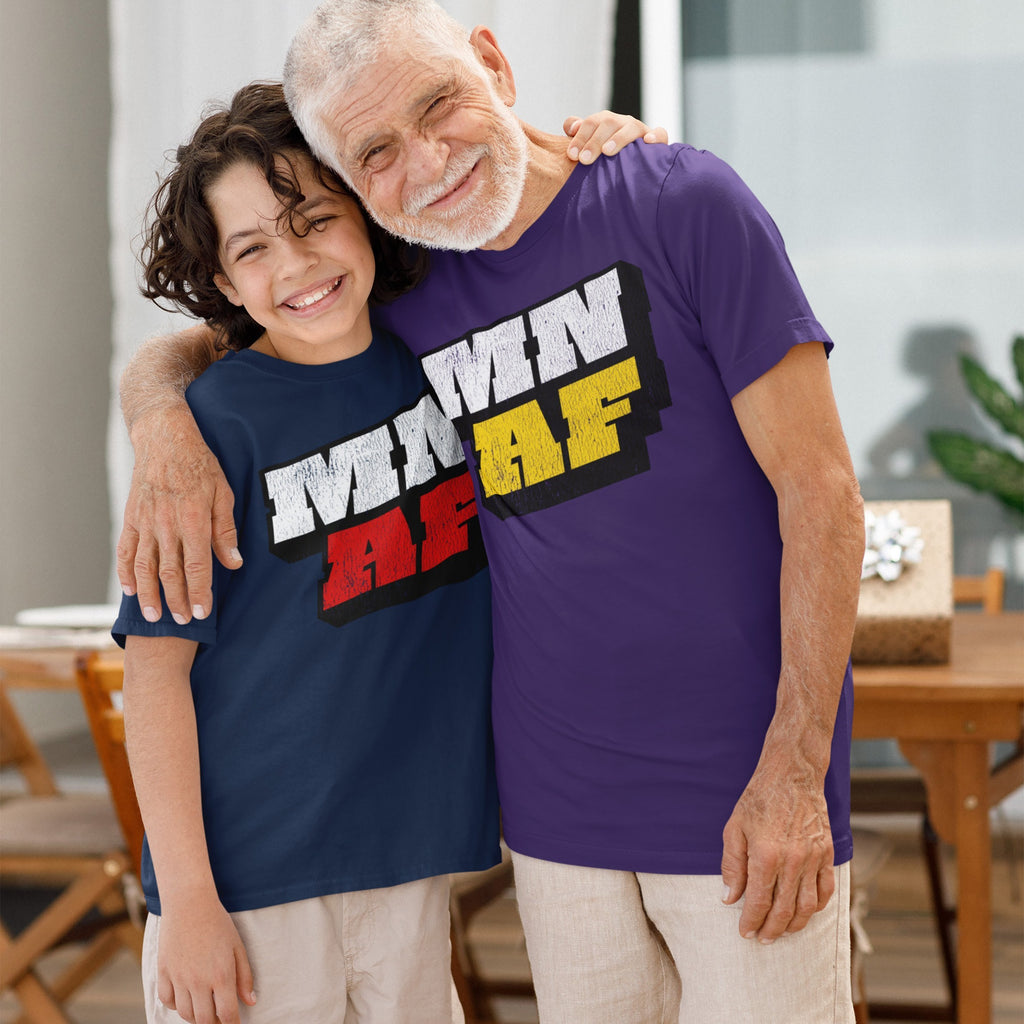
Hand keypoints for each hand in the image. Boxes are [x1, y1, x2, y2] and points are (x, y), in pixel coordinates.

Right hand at [117, 404, 240, 623]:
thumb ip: (225, 531)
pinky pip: (125, 550)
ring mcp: (146, 522)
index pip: (197, 566)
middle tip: (182, 622)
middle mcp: (167, 525)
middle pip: (169, 572)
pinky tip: (130, 590)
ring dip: (148, 594)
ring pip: (144, 566)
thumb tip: (234, 563)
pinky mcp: (132, 518)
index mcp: (193, 520)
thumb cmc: (200, 465)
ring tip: (152, 616)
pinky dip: (125, 572)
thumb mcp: (223, 494)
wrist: (165, 439)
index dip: (200, 592)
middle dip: (176, 600)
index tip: (203, 612)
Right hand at [156, 901, 255, 1023]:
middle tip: (219, 1018)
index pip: (227, 1015)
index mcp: (221, 975)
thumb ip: (245, 977)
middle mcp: (199, 981)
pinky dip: (176, 1005)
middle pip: (204, 1020)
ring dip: (196, 1016)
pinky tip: (186, 997)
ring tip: (205, 1009)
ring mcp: (179, 978)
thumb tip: (250, 1002)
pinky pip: (167, 1000)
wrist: (190, 904)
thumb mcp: (238, 947)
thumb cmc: (218, 923)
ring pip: (185, 1013)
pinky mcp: (164, 972)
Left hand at [563, 111, 668, 163]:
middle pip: (608, 123)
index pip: (591, 123)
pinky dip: (656, 136)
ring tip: (607, 152)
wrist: (636, 163)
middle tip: (584, 160)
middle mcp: (622, 123)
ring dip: (619, 138)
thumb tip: (570, 127)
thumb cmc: (607, 154)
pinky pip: (660, 134)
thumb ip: (579, 133)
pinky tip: (648, 142)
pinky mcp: (657, 140)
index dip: (580, 137)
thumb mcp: (591, 143)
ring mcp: (640, 130)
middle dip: (594, 141)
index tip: (571, 156)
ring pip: (631, 127)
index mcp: (605, 122)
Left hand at [721, 757, 834, 942]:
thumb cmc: (759, 799)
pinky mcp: (827, 853)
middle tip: (762, 939)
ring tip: (782, 932)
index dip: (750, 922)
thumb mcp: (734, 828)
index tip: (745, 932)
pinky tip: (805, 913)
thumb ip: (732, 866)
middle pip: (784, 910)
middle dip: (771, 930)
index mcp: (765, 855)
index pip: (758, 902)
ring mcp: (813, 858)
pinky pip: (826, 890)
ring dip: (794, 925)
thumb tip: (730, 898)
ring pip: (807, 907)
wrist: (792, 774)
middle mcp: (792, 861)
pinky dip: (817, 907)